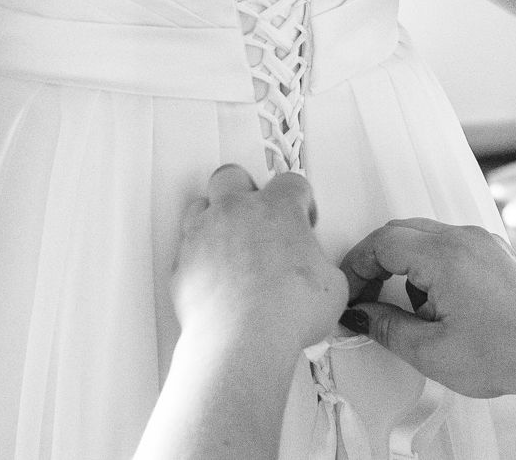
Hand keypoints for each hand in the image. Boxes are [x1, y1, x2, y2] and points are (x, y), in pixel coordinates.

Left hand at [172, 165, 347, 360]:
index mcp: (277, 208)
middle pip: (232, 176)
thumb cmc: (290, 310)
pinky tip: (215, 279)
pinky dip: (200, 257)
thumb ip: (321, 266)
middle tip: (259, 220)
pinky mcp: (183, 261)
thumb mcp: (332, 287)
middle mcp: (236, 211)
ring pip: (201, 205)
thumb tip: (315, 274)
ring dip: (215, 218)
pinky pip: (187, 246)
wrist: (244, 338)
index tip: (304, 221)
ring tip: (231, 247)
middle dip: (245, 190)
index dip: (301, 201)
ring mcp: (204, 233)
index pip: (292, 183)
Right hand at [338, 218, 515, 435]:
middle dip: (377, 262)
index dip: (357, 266)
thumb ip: (387, 328)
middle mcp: (465, 238)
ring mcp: (485, 243)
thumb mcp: (432, 351)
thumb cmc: (511, 353)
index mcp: (444, 255)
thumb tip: (361, 315)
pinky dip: (434, 268)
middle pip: (401, 232)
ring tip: (416, 312)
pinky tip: (444, 307)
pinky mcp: (499, 254)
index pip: (382, 243)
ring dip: (407, 266)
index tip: (350, 291)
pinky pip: (452, 246)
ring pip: (427, 238)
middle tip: (367, 296)